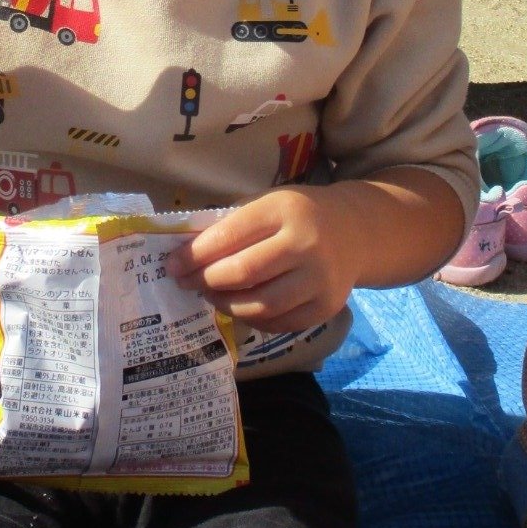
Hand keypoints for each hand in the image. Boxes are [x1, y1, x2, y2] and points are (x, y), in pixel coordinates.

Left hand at [169, 188, 357, 334]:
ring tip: (211, 295)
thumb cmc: (298, 216)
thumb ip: (232, 226)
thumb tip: (186, 256)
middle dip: (205, 280)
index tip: (171, 264)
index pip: (230, 235)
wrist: (354, 231)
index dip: (194, 254)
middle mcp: (306, 244)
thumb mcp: (268, 204)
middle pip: (243, 272)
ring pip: (260, 304)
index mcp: (284, 210)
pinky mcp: (326, 306)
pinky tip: (239, 306)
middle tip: (186, 282)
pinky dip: (251, 318)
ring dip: (225, 303)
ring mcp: (319, 279)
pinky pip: (279, 322)